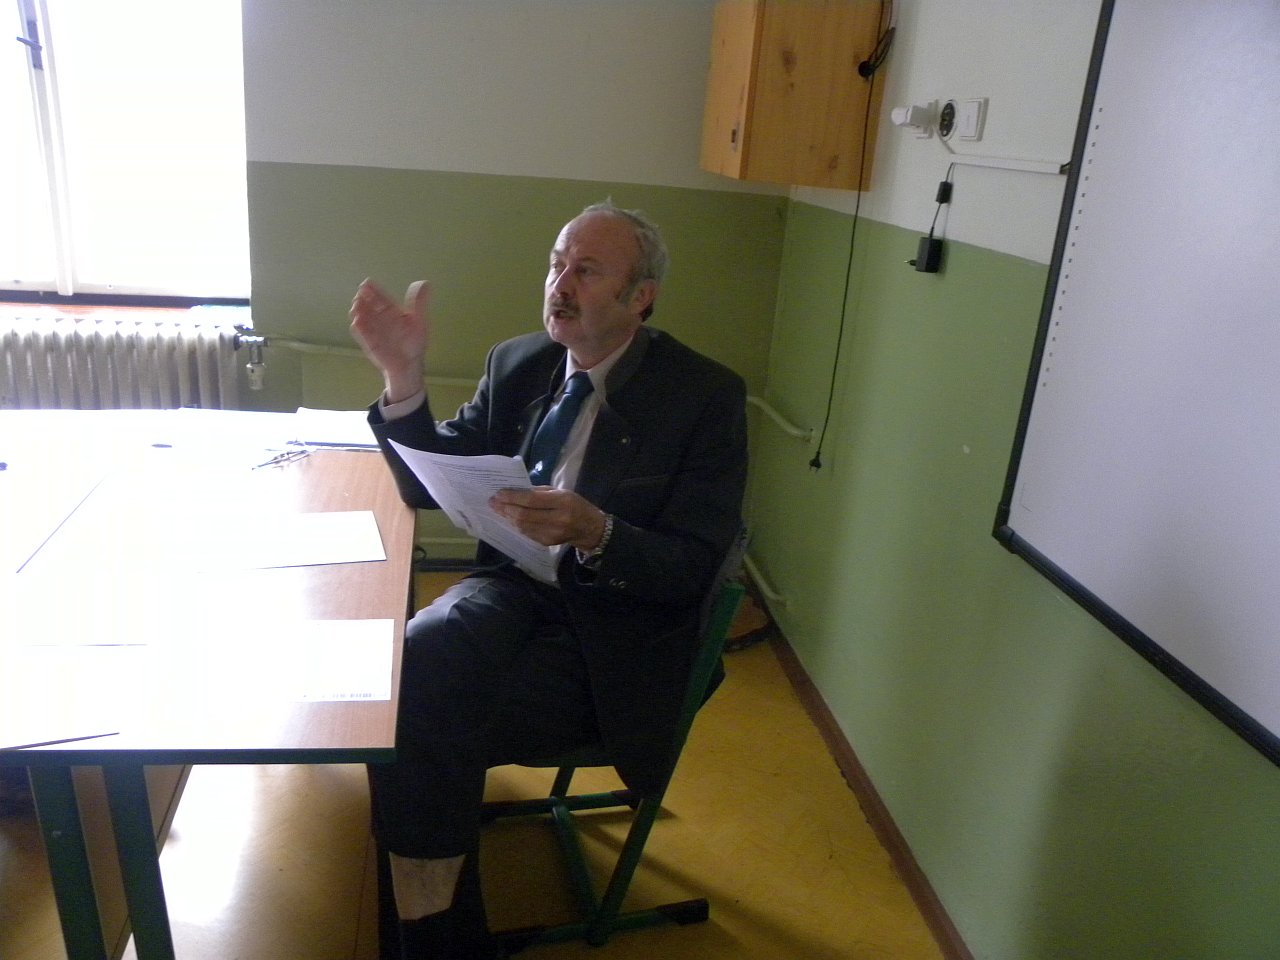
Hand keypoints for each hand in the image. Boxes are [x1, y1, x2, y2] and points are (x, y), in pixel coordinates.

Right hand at [349, 279, 431, 402]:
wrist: (408, 364)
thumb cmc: (414, 343)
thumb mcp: (419, 321)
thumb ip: (419, 302)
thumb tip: (426, 283)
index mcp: (392, 311)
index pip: (381, 298)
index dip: (374, 290)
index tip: (367, 283)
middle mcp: (380, 317)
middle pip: (368, 305)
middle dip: (363, 298)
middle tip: (360, 295)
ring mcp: (372, 329)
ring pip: (361, 316)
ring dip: (358, 310)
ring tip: (357, 306)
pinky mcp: (367, 341)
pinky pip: (360, 332)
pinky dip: (358, 327)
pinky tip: (357, 322)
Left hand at [489, 487, 606, 549]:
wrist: (589, 529)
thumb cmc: (575, 505)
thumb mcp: (562, 492)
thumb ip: (539, 492)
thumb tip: (516, 492)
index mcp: (562, 502)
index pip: (531, 500)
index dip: (512, 497)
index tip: (499, 493)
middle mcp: (557, 519)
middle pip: (524, 516)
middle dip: (505, 508)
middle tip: (493, 502)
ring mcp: (551, 534)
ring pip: (522, 526)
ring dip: (508, 517)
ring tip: (497, 509)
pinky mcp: (547, 542)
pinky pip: (526, 533)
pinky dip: (516, 524)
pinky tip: (509, 518)